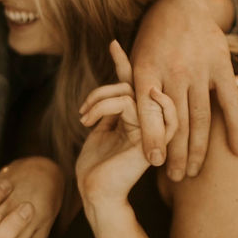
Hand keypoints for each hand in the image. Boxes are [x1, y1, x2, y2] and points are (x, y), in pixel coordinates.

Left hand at [77, 41, 175, 208]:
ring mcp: (153, 130)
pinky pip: (135, 104)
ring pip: (135, 93)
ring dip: (102, 98)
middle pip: (137, 85)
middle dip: (111, 78)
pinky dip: (109, 104)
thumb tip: (112, 85)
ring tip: (84, 116)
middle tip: (89, 96)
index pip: (136, 85)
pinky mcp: (149, 138)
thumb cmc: (94, 167)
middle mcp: (151, 123)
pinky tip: (93, 117)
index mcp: (139, 120)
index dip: (124, 63)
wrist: (95, 194)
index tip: (113, 43)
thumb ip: (110, 108)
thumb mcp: (99, 128)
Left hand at [131, 0, 237, 180]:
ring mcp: (199, 70)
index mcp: (146, 70)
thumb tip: (118, 121)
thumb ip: (131, 90)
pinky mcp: (221, 66)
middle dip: (175, 154)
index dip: (152, 138)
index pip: (148, 112)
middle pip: (175, 122)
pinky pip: (230, 102)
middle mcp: (173, 71)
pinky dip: (235, 128)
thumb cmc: (152, 38)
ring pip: (200, 117)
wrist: (181, 4)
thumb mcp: (134, 59)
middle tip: (175, 178)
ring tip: (194, 172)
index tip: (154, 163)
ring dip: (199, 149)